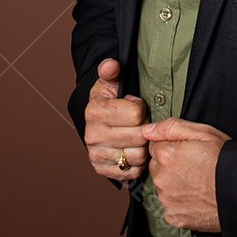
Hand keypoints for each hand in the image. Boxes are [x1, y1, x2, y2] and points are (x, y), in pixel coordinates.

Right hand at [84, 58, 149, 179]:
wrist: (98, 124)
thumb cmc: (109, 101)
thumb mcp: (110, 83)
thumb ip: (112, 72)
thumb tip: (110, 65)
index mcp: (94, 111)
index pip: (136, 113)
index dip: (141, 108)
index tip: (135, 105)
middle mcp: (92, 136)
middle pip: (139, 136)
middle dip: (144, 128)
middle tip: (139, 123)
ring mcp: (97, 156)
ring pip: (138, 155)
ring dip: (143, 146)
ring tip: (137, 136)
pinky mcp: (103, 171)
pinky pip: (133, 171)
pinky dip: (138, 163)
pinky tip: (133, 150)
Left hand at [142, 117, 230, 231]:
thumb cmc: (224, 159)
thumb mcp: (203, 132)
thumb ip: (171, 127)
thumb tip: (147, 130)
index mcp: (167, 155)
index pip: (154, 147)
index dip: (171, 147)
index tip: (186, 151)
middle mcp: (162, 178)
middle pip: (156, 167)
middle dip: (169, 165)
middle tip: (193, 166)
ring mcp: (167, 200)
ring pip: (162, 187)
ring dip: (172, 184)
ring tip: (196, 182)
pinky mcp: (173, 217)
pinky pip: (168, 206)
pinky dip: (178, 202)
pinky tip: (194, 197)